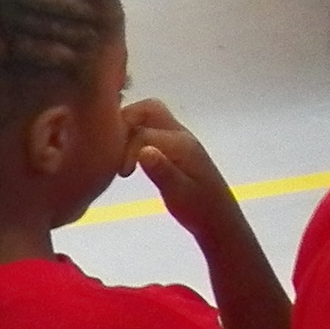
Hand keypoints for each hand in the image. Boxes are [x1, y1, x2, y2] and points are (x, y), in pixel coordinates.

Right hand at [121, 102, 234, 235]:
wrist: (218, 219)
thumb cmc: (199, 209)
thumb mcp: (179, 193)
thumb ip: (162, 171)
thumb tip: (143, 151)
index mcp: (181, 144)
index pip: (144, 131)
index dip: (125, 148)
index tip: (123, 174)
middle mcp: (180, 135)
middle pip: (148, 109)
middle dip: (124, 121)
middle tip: (111, 150)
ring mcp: (178, 140)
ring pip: (148, 118)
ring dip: (128, 129)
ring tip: (117, 158)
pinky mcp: (173, 149)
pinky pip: (149, 130)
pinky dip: (133, 137)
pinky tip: (127, 161)